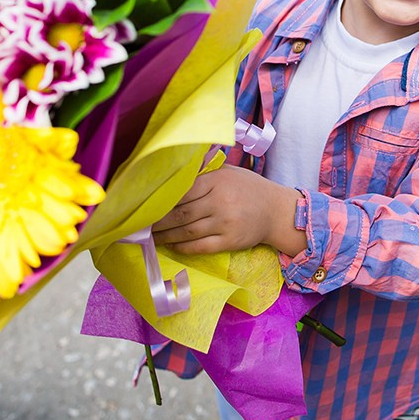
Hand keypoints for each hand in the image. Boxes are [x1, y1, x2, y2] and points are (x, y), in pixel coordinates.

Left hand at [151, 165, 305, 256]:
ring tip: (151, 237)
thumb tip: (172, 173)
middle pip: (180, 214)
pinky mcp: (229, 241)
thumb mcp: (228, 172)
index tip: (146, 204)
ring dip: (165, 236)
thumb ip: (204, 172)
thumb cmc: (248, 188)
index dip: (162, 200)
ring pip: (186, 232)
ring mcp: (225, 223)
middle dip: (158, 221)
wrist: (276, 211)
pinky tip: (171, 245)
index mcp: (217, 181)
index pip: (182, 192)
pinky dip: (182, 247)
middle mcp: (220, 202)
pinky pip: (199, 247)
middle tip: (141, 224)